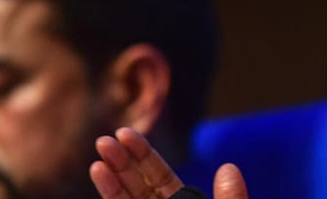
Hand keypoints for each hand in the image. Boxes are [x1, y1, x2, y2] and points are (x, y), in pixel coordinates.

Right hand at [90, 127, 247, 198]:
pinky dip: (112, 198)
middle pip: (139, 188)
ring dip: (112, 182)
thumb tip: (228, 167)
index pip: (160, 178)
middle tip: (103, 141)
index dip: (143, 156)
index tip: (125, 134)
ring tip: (98, 159)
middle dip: (122, 164)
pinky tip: (101, 176)